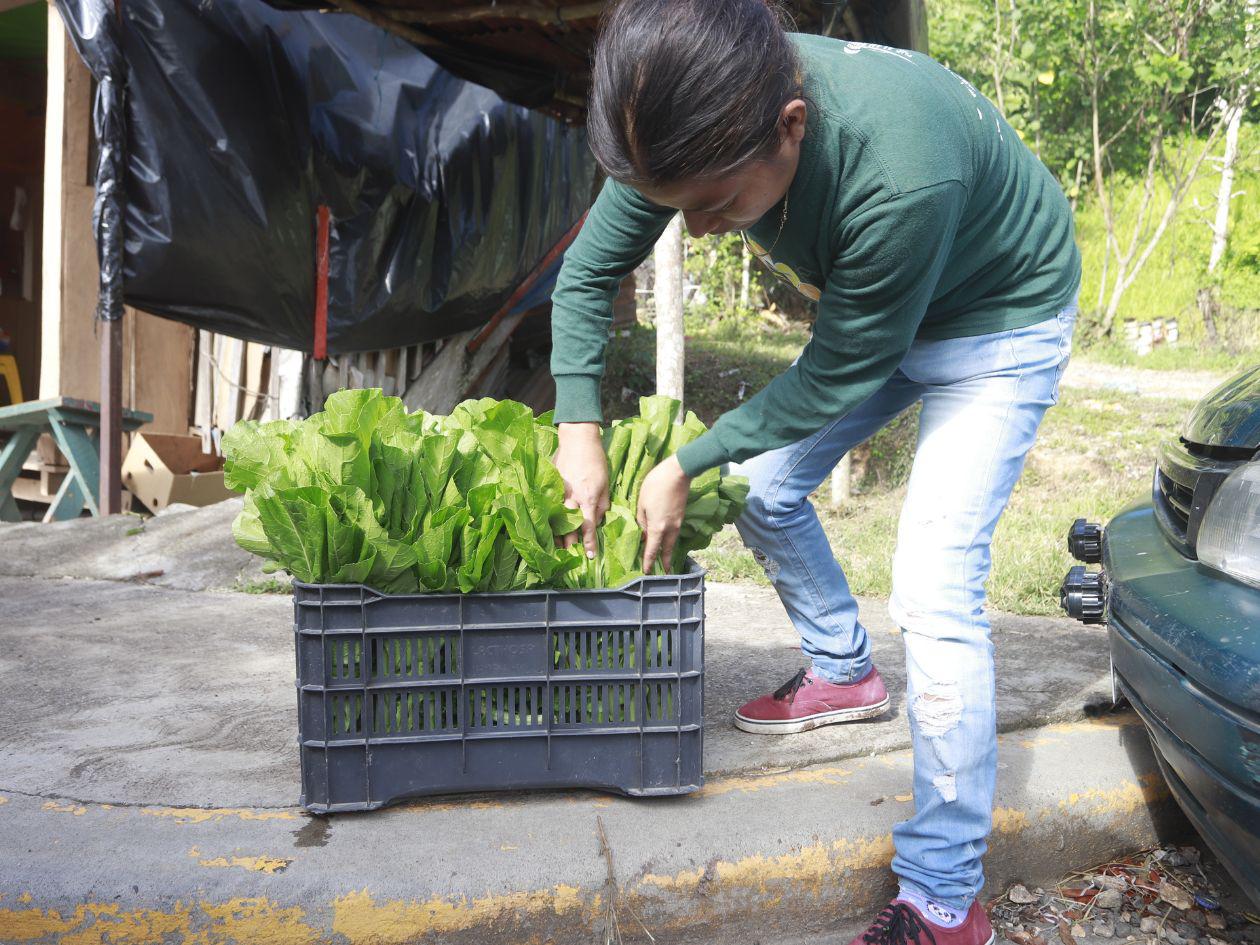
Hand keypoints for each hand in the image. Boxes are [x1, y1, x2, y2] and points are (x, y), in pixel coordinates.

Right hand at [554, 422, 609, 558]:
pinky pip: (548, 505)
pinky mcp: (550, 484)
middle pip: (568, 526)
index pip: (588, 527)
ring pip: (555, 518)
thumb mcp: (606, 483)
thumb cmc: (596, 460)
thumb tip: (599, 520)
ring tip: (555, 546)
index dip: (589, 543)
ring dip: (555, 533)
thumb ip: (603, 503)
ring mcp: (558, 491)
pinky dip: (547, 516)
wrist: (577, 439)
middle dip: (569, 542)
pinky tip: (546, 524)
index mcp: (588, 498)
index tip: (589, 555)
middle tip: (569, 555)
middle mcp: (571, 498)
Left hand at [637, 454, 690, 572]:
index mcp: (658, 527)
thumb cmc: (656, 485)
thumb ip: (642, 520)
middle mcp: (670, 528)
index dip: (649, 561)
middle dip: (664, 562)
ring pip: (672, 542)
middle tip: (663, 571)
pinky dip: (670, 540)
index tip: (647, 572)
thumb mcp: (642, 503)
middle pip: (666, 549)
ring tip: (665, 559)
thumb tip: (644, 533)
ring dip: (668, 551)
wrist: (678, 472)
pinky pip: (674, 533)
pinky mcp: (681, 515)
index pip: (652, 549)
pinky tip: (667, 540)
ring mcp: (677, 522)